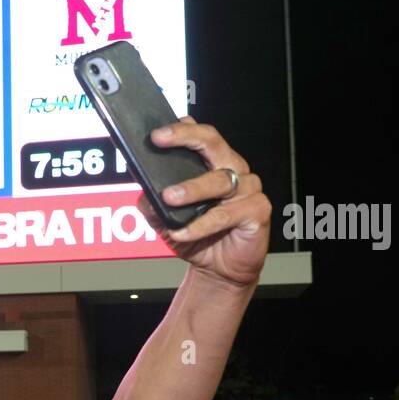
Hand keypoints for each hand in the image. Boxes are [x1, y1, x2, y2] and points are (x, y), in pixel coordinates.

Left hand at [140, 117, 270, 288]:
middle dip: (185, 138)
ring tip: (169, 197)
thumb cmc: (198, 238)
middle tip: (161, 141)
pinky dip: (201, 225)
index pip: (199, 136)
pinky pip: (226, 215)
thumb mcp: (165, 221)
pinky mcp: (257, 211)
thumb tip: (142, 191)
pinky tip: (183, 232)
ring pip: (219, 180)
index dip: (180, 130)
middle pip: (212, 142)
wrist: (220, 269)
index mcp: (212, 164)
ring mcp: (247, 189)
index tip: (156, 134)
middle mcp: (232, 170)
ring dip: (192, 188)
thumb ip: (152, 204)